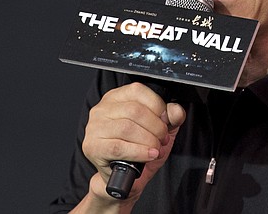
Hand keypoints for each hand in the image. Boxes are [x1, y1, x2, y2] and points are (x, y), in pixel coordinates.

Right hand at [81, 82, 186, 201]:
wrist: (124, 176)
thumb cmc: (138, 148)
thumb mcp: (158, 128)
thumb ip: (170, 116)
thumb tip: (175, 111)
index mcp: (116, 97)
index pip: (138, 90)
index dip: (157, 106)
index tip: (165, 121)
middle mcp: (102, 109)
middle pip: (135, 110)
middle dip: (155, 127)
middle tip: (162, 139)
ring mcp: (94, 127)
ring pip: (127, 128)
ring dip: (148, 141)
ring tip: (155, 149)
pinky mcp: (92, 146)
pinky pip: (118, 147)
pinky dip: (138, 152)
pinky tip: (148, 155)